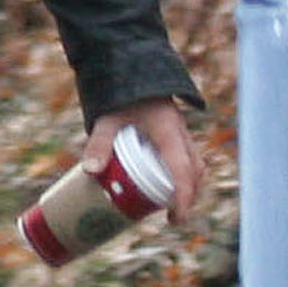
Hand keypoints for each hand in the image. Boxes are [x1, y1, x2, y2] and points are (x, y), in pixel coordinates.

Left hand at [82, 99, 203, 223]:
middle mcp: (181, 133)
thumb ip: (99, 143)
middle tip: (174, 217)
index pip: (183, 170)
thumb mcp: (108, 119)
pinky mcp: (176, 132)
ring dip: (190, 185)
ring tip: (172, 205)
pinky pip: (189, 157)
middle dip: (189, 196)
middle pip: (196, 171)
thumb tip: (91, 172)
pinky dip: (186, 174)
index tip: (177, 218)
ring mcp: (181, 132)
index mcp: (169, 132)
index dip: (183, 197)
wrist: (134, 68)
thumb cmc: (121, 94)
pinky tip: (169, 184)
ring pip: (196, 163)